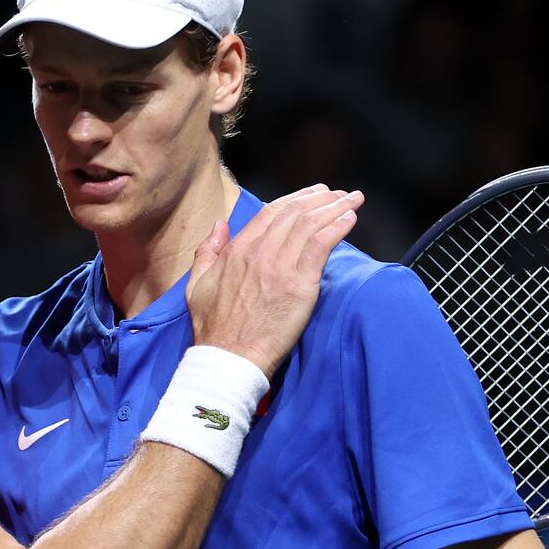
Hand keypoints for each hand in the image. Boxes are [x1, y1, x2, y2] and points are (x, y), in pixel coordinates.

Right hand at [186, 185, 362, 378]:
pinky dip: (337, 228)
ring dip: (335, 207)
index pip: (271, 213)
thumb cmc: (213, 327)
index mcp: (237, 250)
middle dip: (319, 197)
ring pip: (311, 224)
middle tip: (337, 193)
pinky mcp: (300, 285)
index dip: (294, 198)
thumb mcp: (196, 284)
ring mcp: (281, 267)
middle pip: (294, 212)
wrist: (229, 356)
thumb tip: (219, 226)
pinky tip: (349, 219)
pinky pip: (322, 246)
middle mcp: (260, 252)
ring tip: (351, 199)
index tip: (311, 194)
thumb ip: (207, 251)